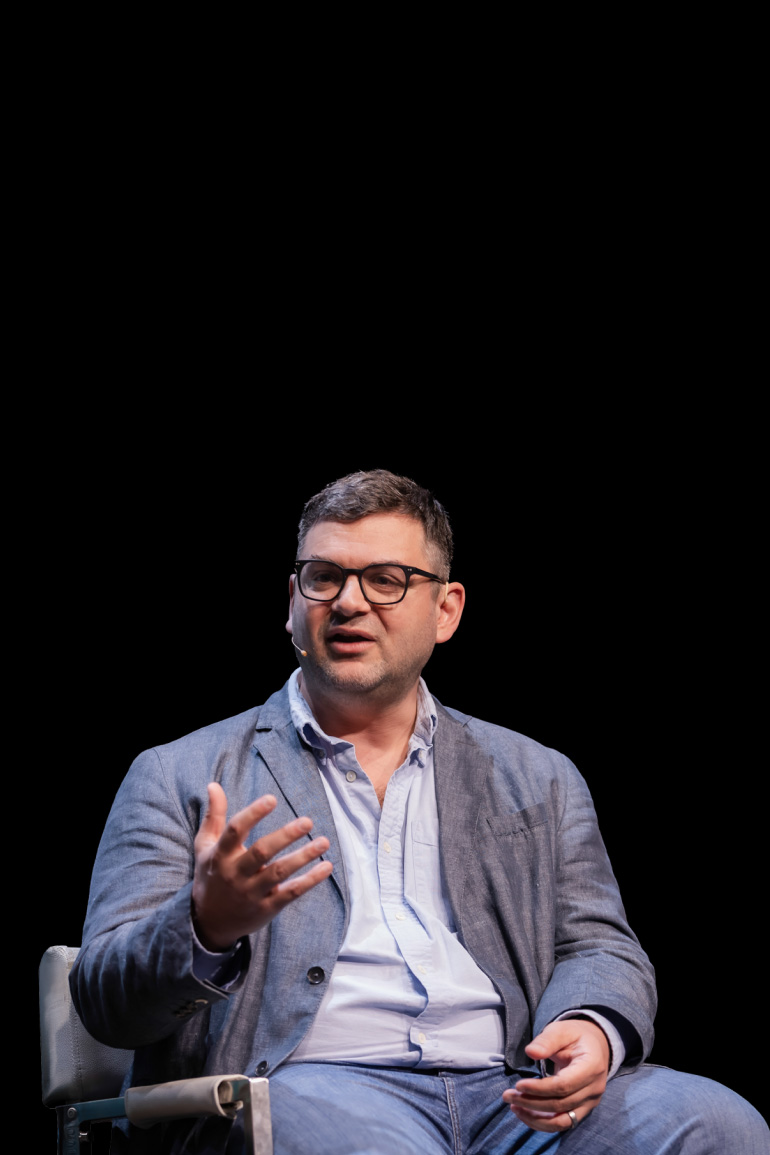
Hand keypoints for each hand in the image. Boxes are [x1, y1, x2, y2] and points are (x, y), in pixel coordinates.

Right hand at [192, 783, 332, 950]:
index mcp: (221, 855)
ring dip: (303, 857)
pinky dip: (310, 881)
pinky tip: (327, 867)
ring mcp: (252, 892)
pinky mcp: (267, 908)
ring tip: (323, 842)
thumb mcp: (205, 846)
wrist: (209, 922)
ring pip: (279, 873)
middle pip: (261, 852)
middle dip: (285, 836)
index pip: (235, 830)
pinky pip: (291, 893)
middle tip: (307, 821)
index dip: (253, 814)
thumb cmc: (211, 876)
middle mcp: (236, 873)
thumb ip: (214, 816)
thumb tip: (214, 785)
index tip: (272, 799)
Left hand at [503, 1019, 609, 1132]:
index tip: (518, 1085)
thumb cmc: (575, 1036)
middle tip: (507, 1095)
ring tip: (514, 1107)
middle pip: (561, 1105)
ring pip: (562, 1122)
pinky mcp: (583, 1110)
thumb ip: (546, 1041)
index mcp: (591, 1066)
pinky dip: (543, 1122)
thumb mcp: (561, 1030)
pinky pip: (563, 1123)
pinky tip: (526, 1114)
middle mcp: (594, 1089)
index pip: (564, 1086)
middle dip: (531, 1103)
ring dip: (536, 1119)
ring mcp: (590, 1102)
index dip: (539, 1089)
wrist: (595, 1046)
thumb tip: (530, 1052)